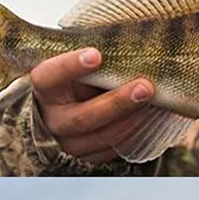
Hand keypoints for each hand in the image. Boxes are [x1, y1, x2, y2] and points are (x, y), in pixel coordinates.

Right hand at [31, 48, 154, 166]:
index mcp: (44, 89)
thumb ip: (93, 57)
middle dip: (117, 103)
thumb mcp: (77, 63)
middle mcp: (52, 120)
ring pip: (102, 136)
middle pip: (83, 117)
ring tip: (154, 101)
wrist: (69, 105)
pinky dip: (134, 133)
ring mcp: (69, 142)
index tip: (96, 54)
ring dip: (132, 119)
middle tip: (145, 87)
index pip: (49, 77)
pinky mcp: (87, 157)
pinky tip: (150, 117)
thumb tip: (130, 42)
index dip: (70, 67)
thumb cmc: (77, 76)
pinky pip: (113, 150)